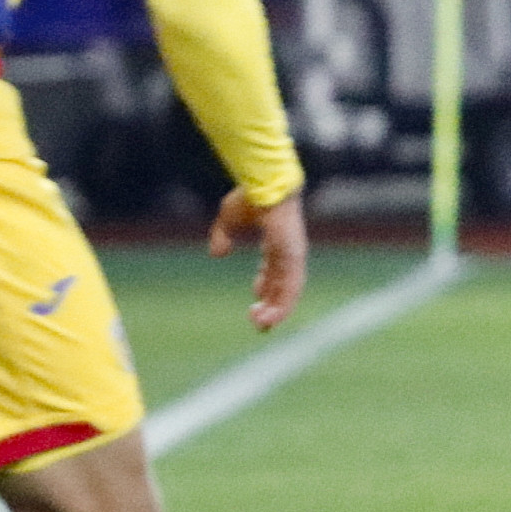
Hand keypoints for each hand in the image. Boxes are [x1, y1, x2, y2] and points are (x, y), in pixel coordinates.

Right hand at [210, 189, 308, 330]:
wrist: (264, 184)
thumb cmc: (251, 196)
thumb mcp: (229, 218)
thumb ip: (222, 235)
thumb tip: (217, 254)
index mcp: (278, 243)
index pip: (275, 272)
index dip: (266, 287)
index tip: (255, 302)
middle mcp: (288, 252)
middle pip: (284, 285)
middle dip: (272, 305)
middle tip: (259, 324)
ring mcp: (293, 255)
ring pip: (289, 291)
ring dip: (277, 311)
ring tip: (261, 327)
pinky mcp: (293, 257)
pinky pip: (290, 286)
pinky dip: (282, 303)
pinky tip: (271, 317)